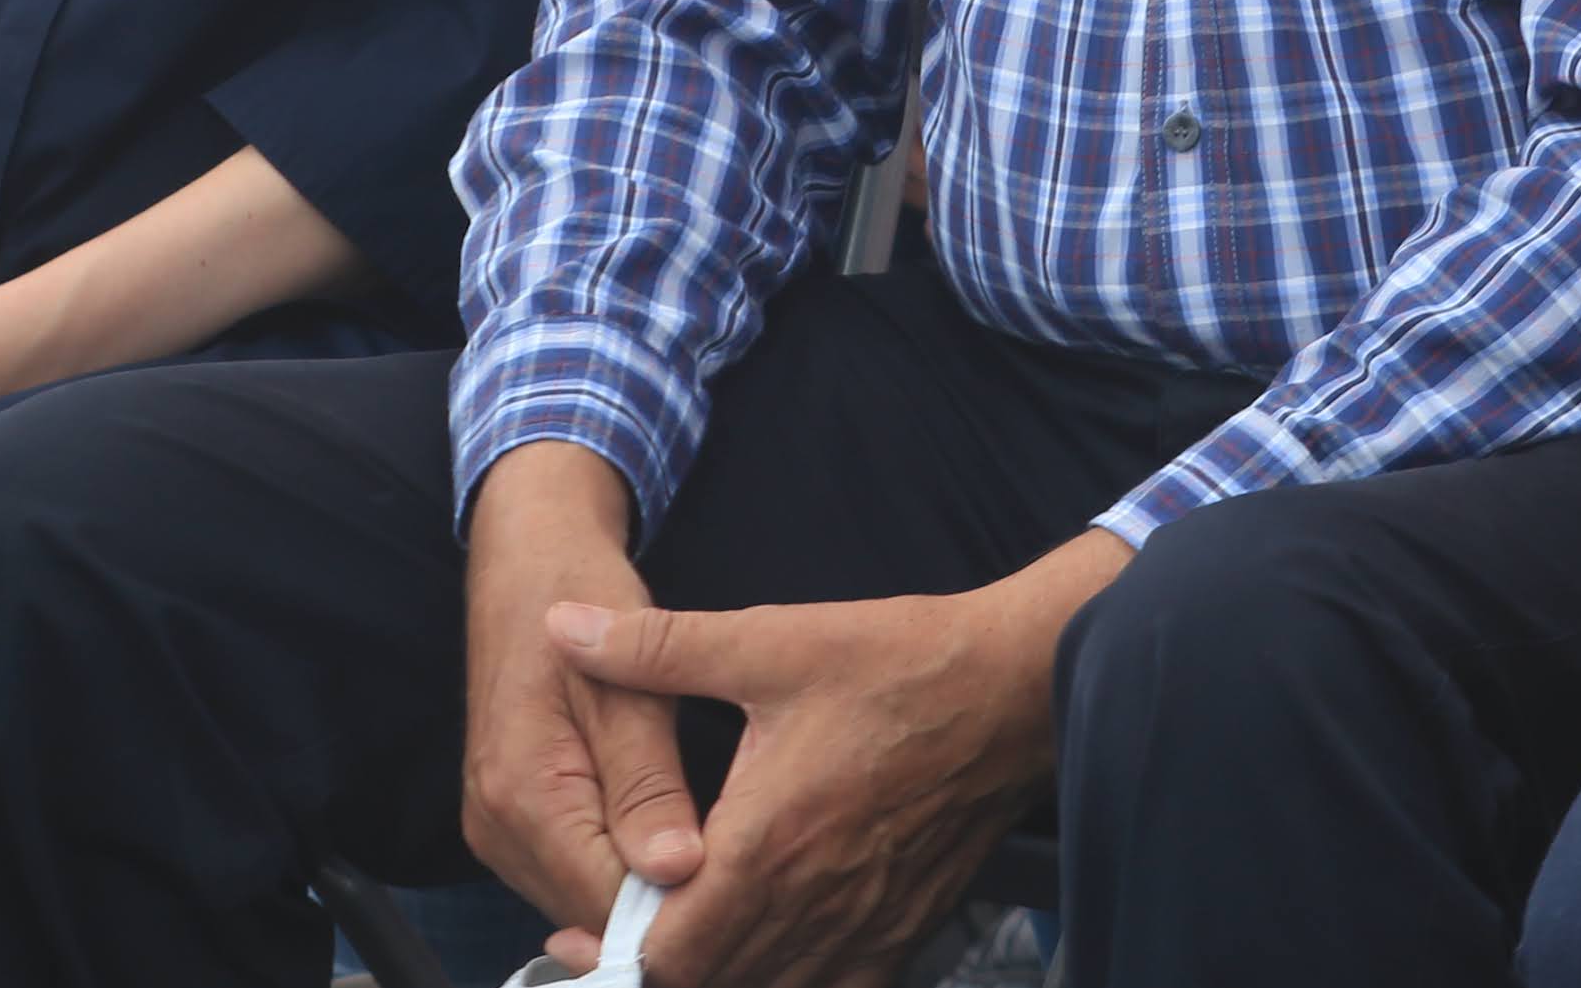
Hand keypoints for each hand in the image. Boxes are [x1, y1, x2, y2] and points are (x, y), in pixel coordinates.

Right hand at [461, 447, 704, 952]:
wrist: (527, 559)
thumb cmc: (581, 601)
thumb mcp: (631, 686)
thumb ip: (649, 784)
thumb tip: (676, 870)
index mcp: (524, 794)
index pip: (605, 899)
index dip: (677, 907)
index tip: (745, 890)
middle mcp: (497, 827)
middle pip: (591, 909)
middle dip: (664, 905)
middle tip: (745, 875)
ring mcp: (497, 829)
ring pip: (582, 898)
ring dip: (643, 889)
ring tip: (718, 856)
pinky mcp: (510, 822)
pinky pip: (570, 871)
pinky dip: (620, 867)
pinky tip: (668, 838)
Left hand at [541, 535, 1114, 987]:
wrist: (1015, 684)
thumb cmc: (898, 663)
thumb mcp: (769, 643)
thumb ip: (655, 647)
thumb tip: (565, 628)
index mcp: (766, 846)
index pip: (668, 955)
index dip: (616, 951)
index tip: (585, 928)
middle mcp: (813, 905)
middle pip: (711, 987)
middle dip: (661, 965)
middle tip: (625, 930)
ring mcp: (865, 927)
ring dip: (724, 975)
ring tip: (694, 935)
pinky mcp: (906, 927)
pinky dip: (795, 979)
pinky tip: (776, 948)